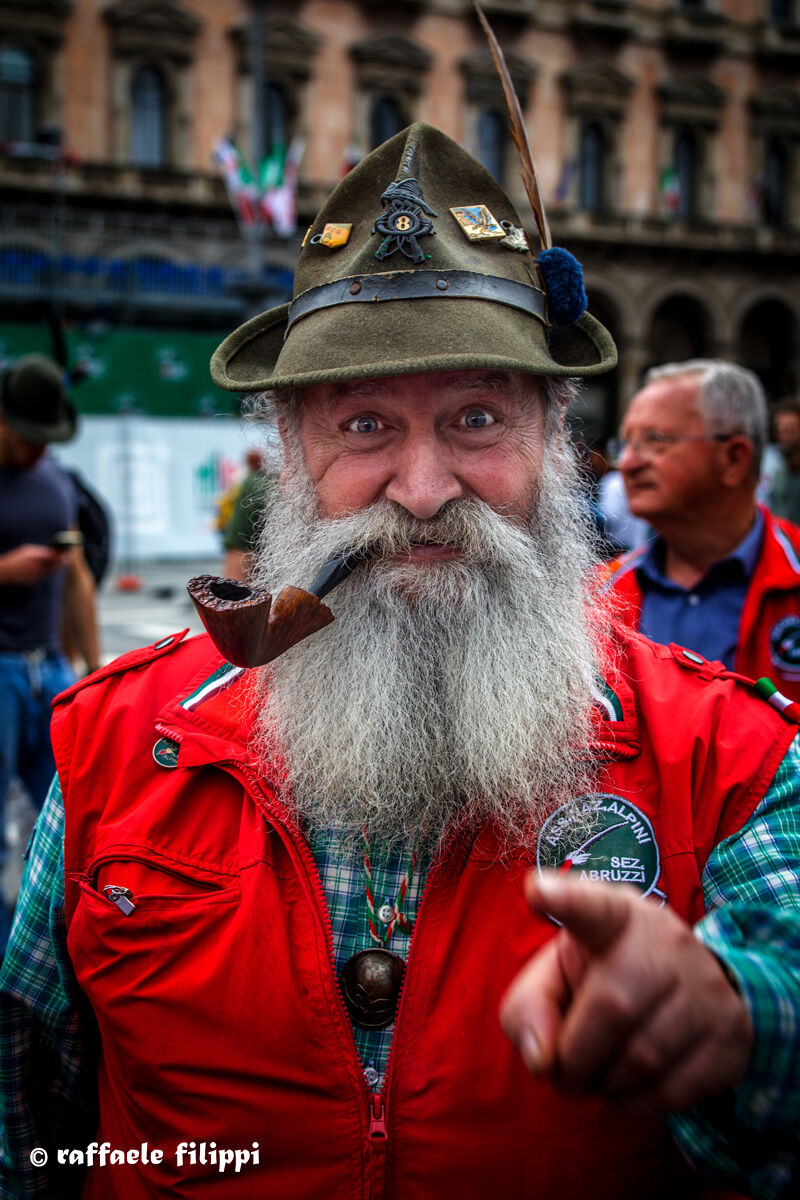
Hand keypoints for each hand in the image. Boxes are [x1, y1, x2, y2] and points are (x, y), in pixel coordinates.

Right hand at [0, 543, 66, 584]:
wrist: (5, 571)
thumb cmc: (16, 558)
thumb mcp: (27, 550)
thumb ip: (41, 551)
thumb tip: (53, 552)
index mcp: (35, 558)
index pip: (53, 557)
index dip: (61, 556)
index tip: (67, 554)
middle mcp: (36, 568)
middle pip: (54, 567)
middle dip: (60, 563)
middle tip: (65, 559)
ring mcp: (35, 576)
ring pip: (49, 573)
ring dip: (54, 568)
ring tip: (55, 563)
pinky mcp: (34, 582)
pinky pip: (43, 576)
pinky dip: (45, 572)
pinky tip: (44, 568)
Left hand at [500, 872, 751, 1115]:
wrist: (690, 987)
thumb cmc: (604, 976)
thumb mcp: (559, 974)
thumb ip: (528, 1007)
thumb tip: (542, 1058)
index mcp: (612, 915)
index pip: (591, 906)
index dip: (565, 900)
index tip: (537, 890)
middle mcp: (664, 941)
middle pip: (612, 1006)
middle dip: (575, 1057)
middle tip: (564, 1070)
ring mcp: (705, 985)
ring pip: (643, 1057)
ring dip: (604, 1085)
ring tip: (598, 1074)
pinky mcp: (730, 1034)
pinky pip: (673, 1091)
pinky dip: (636, 1103)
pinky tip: (630, 1086)